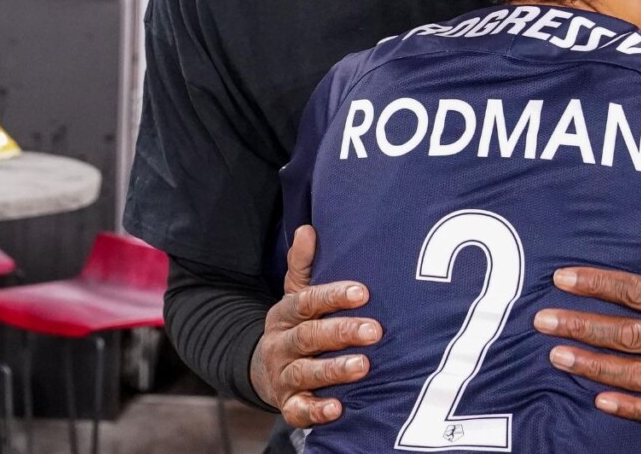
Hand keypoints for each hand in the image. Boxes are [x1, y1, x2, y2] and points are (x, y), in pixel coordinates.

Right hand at [250, 225, 381, 427]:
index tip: (362, 292)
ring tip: (363, 366)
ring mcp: (282, 375)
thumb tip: (307, 229)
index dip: (333, 296)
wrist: (265, 370)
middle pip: (308, 336)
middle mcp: (280, 344)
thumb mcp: (295, 294)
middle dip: (342, 332)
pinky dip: (316, 411)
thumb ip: (302, 264)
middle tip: (375, 330)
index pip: (307, 301)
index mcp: (285, 314)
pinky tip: (337, 409)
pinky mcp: (287, 404)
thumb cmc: (296, 325)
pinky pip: (298, 410)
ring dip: (333, 370)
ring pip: (304, 372)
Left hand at [533, 230, 640, 424]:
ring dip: (594, 368)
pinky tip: (599, 401)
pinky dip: (631, 410)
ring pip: (637, 375)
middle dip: (583, 328)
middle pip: (629, 336)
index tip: (562, 278)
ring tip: (556, 355)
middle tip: (542, 320)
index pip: (639, 292)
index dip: (599, 284)